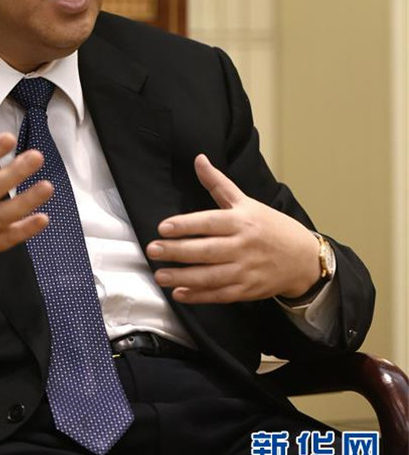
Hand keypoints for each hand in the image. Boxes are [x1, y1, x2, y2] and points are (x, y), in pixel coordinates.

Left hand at [146, 154, 320, 303]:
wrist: (303, 258)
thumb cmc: (270, 226)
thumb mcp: (246, 201)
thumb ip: (218, 183)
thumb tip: (198, 159)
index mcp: (241, 220)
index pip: (209, 222)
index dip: (186, 225)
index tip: (163, 227)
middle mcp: (243, 245)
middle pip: (206, 250)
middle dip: (177, 251)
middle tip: (152, 250)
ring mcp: (246, 270)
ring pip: (210, 275)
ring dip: (183, 277)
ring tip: (159, 275)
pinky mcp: (247, 290)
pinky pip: (220, 294)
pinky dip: (199, 295)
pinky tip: (179, 293)